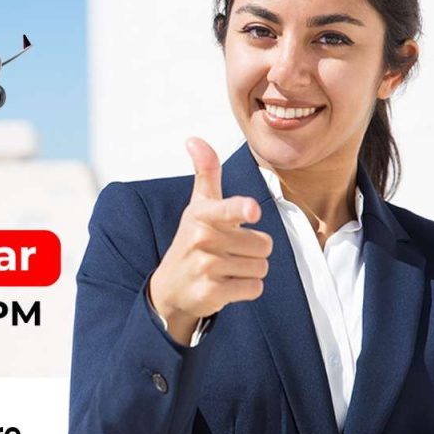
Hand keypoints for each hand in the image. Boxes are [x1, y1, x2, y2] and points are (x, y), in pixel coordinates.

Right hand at [149, 137, 272, 344]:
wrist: (171, 288)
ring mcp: (206, 268)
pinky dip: (246, 289)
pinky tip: (226, 285)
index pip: (226, 209)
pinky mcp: (212, 294)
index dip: (241, 209)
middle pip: (263, 244)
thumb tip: (194, 139)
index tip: (251, 210)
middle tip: (228, 252)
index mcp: (202, 215)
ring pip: (261, 267)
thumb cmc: (191, 241)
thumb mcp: (198, 206)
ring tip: (226, 269)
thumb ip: (205, 172)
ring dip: (250, 270)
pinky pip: (254, 288)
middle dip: (252, 250)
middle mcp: (203, 240)